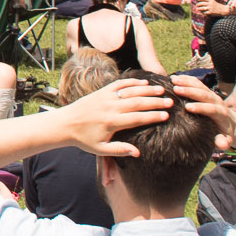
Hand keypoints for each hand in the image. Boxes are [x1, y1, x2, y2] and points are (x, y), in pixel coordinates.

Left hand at [52, 77, 175, 156]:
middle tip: (170, 102)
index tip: (166, 116)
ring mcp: (106, 97)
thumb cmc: (84, 139)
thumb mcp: (100, 150)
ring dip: (147, 90)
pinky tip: (144, 83)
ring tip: (161, 91)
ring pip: (130, 91)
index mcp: (112, 122)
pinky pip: (120, 84)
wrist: (65, 124)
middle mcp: (110, 107)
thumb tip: (137, 153)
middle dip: (155, 102)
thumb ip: (119, 150)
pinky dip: (132, 82)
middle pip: (137, 102)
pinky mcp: (102, 91)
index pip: (137, 118)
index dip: (153, 116)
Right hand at [172, 83, 235, 151]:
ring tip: (173, 80)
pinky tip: (174, 78)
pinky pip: (197, 82)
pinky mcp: (207, 91)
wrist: (232, 122)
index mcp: (221, 114)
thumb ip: (223, 141)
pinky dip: (186, 79)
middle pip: (205, 94)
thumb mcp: (226, 139)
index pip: (212, 109)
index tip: (188, 107)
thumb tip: (222, 144)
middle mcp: (217, 102)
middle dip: (190, 91)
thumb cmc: (225, 132)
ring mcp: (212, 95)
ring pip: (200, 86)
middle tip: (176, 90)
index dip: (201, 108)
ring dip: (187, 82)